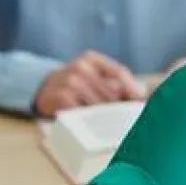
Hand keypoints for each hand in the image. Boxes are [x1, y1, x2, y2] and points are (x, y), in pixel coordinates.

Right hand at [32, 51, 146, 116]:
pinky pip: (82, 112)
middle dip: (121, 107)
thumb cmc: (77, 85)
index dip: (132, 88)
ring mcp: (69, 80)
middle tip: (130, 120)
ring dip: (107, 116)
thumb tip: (142, 95)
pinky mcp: (60, 96)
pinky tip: (92, 124)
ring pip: (98, 104)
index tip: (142, 102)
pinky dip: (89, 120)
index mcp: (92, 59)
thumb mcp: (94, 77)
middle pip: (111, 91)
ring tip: (113, 125)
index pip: (118, 72)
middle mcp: (80, 66)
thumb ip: (116, 83)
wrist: (43, 88)